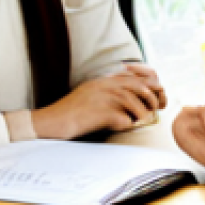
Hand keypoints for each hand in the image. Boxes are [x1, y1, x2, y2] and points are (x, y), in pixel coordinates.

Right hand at [31, 63, 167, 139]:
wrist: (51, 121)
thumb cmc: (68, 113)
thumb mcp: (88, 95)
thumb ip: (107, 93)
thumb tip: (129, 101)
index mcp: (102, 81)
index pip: (132, 77)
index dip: (147, 85)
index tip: (153, 97)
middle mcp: (103, 86)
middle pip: (136, 85)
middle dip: (149, 98)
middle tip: (152, 110)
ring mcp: (101, 98)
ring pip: (132, 101)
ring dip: (140, 113)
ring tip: (140, 121)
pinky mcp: (99, 113)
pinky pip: (123, 118)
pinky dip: (127, 124)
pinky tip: (122, 128)